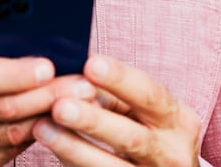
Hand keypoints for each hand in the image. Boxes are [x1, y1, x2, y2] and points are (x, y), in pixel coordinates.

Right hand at [0, 25, 96, 166]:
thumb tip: (31, 31)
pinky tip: (51, 124)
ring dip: (48, 118)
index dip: (16, 73)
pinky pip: (4, 156)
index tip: (51, 66)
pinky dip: (32, 139)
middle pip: (2, 108)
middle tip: (84, 86)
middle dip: (49, 96)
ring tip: (79, 103)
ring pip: (9, 135)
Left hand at [32, 54, 200, 165]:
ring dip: (74, 148)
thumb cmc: (146, 130)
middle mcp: (172, 153)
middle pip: (131, 137)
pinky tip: (52, 147)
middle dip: (93, 121)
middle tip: (60, 106)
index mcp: (178, 121)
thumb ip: (112, 96)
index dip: (121, 79)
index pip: (150, 95)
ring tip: (43, 129)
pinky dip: (72, 162)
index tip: (90, 64)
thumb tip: (74, 80)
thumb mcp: (141, 111)